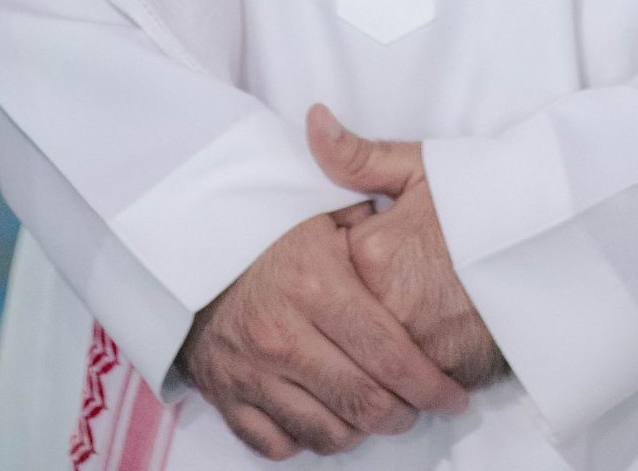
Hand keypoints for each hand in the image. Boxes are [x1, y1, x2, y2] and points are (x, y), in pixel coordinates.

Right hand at [175, 206, 471, 459]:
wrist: (183, 246)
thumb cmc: (263, 224)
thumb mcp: (317, 199)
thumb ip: (368, 192)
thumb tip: (417, 197)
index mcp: (315, 283)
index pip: (388, 353)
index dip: (430, 384)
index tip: (453, 395)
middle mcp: (282, 335)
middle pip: (362, 403)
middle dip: (405, 414)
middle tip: (422, 407)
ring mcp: (251, 372)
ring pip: (326, 433)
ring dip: (362, 432)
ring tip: (380, 413)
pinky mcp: (226, 396)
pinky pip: (279, 444)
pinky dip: (310, 439)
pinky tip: (329, 417)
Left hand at [306, 105, 507, 393]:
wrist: (555, 241)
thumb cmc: (486, 197)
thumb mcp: (421, 167)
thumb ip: (357, 156)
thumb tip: (312, 120)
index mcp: (373, 253)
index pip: (322, 272)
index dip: (342, 260)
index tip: (365, 247)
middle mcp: (388, 309)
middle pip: (343, 323)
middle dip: (352, 310)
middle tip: (388, 284)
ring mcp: (418, 350)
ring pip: (370, 362)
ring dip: (375, 348)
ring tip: (403, 317)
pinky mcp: (448, 378)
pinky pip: (405, 385)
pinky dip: (407, 371)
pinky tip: (425, 342)